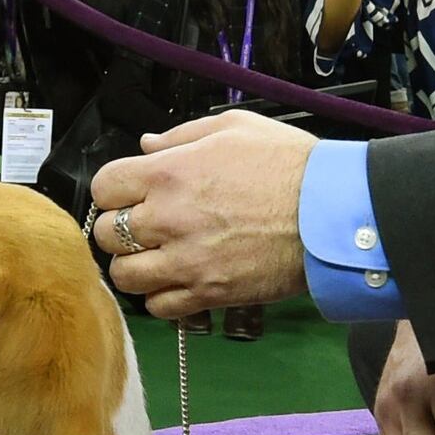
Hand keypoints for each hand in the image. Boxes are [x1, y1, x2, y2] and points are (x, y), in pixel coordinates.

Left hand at [85, 109, 313, 319]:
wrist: (330, 213)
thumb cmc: (288, 164)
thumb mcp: (234, 128)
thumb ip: (181, 135)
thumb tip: (145, 145)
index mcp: (169, 173)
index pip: (104, 187)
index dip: (114, 190)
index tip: (130, 193)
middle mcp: (167, 219)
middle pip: (107, 234)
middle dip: (119, 228)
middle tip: (144, 226)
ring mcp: (185, 261)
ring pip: (125, 276)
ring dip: (135, 266)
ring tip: (157, 257)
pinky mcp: (207, 293)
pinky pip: (158, 306)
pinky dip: (161, 297)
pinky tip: (178, 280)